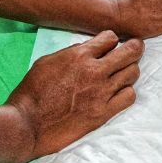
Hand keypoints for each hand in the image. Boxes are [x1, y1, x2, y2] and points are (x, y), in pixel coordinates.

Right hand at [6, 30, 142, 158]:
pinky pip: (129, 97)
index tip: (110, 46)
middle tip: (134, 50)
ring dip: (129, 71)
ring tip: (122, 74)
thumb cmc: (32, 92)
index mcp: (79, 56)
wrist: (27, 125)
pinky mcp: (103, 113)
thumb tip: (88, 49)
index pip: (111, 37)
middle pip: (131, 52)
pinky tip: (118, 93)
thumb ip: (71, 53)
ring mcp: (101, 93)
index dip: (112, 40)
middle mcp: (94, 71)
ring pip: (133, 73)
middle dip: (134, 48)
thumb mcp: (47, 61)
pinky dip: (127, 92)